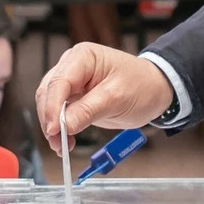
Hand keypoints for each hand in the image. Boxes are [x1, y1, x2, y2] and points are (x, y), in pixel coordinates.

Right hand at [36, 43, 174, 143]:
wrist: (154, 90)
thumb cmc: (141, 86)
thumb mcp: (117, 98)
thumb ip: (87, 111)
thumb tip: (63, 126)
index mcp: (82, 57)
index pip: (59, 82)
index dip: (53, 108)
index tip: (54, 130)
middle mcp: (72, 65)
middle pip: (48, 93)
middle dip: (50, 119)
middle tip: (58, 143)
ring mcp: (72, 81)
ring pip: (49, 103)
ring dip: (52, 126)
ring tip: (62, 146)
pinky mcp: (74, 96)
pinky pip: (59, 111)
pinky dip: (59, 127)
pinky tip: (65, 141)